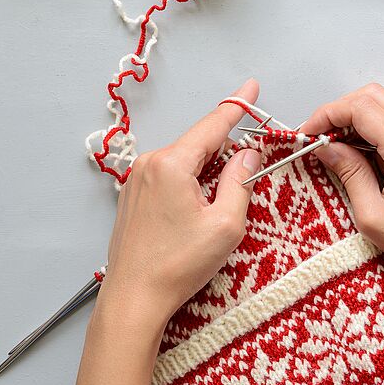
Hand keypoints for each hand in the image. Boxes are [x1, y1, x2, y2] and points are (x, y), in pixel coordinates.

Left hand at [101, 79, 261, 326]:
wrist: (134, 297)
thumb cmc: (177, 265)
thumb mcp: (225, 225)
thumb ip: (239, 182)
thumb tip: (247, 155)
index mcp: (172, 164)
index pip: (212, 124)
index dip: (237, 106)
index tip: (251, 87)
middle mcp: (149, 164)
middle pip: (198, 145)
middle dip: (224, 154)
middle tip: (245, 175)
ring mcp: (136, 180)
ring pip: (183, 163)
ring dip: (205, 174)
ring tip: (213, 211)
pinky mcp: (132, 197)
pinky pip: (167, 177)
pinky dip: (187, 185)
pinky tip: (193, 214)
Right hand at [301, 84, 383, 384]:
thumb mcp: (374, 219)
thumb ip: (349, 174)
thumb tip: (326, 147)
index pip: (362, 108)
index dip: (328, 114)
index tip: (310, 133)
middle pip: (377, 97)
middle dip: (343, 112)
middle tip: (323, 137)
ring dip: (366, 123)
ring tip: (348, 152)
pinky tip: (381, 161)